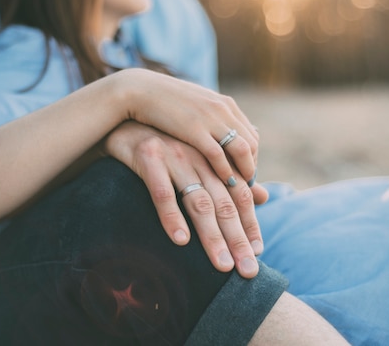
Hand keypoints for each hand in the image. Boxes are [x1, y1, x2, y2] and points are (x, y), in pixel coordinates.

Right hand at [104, 121, 268, 277]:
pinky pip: (161, 191)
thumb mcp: (202, 158)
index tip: (258, 252)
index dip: (250, 224)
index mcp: (214, 158)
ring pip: (199, 201)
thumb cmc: (166, 144)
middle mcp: (200, 158)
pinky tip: (180, 240)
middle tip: (248, 270)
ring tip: (222, 265)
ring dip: (212, 236)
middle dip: (237, 239)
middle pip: (225, 203)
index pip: (240, 195)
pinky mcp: (149, 156)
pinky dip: (171, 216)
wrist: (125, 119)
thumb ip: (232, 179)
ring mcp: (175, 157)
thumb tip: (263, 197)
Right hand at [105, 68, 258, 187]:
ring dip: (244, 172)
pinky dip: (225, 171)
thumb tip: (224, 141)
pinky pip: (218, 154)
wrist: (138, 90)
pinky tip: (223, 183)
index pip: (251, 136)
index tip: (244, 177)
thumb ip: (212, 121)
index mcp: (224, 104)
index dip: (252, 160)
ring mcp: (210, 119)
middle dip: (251, 169)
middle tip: (245, 189)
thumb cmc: (163, 104)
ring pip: (241, 150)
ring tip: (239, 189)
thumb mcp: (195, 108)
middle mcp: (223, 110)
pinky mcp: (193, 129)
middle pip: (251, 145)